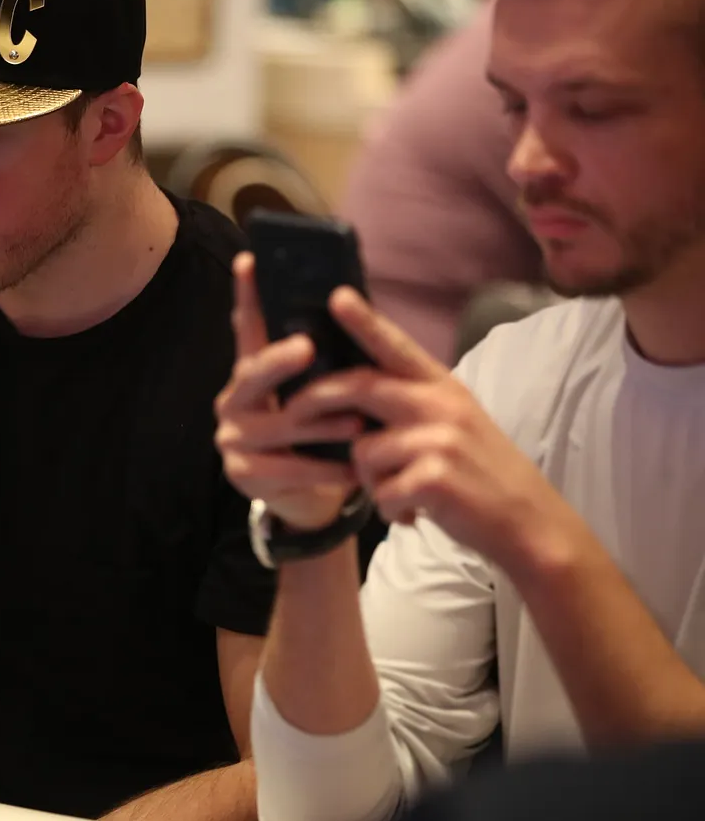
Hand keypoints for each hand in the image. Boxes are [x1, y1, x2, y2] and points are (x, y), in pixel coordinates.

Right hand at [215, 253, 362, 529]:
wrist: (307, 496)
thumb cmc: (320, 434)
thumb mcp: (320, 395)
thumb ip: (323, 362)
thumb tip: (351, 308)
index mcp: (252, 372)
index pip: (248, 326)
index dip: (247, 294)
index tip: (250, 259)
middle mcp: (233, 400)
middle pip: (252, 374)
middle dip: (280, 361)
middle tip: (307, 347)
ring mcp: (233, 437)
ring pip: (279, 425)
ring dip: (321, 424)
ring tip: (357, 424)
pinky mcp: (242, 474)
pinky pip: (288, 468)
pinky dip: (325, 468)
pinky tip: (354, 468)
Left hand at [289, 285, 575, 572]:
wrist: (530, 524)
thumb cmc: (481, 475)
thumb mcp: (455, 423)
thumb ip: (411, 403)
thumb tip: (354, 389)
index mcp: (443, 388)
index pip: (396, 347)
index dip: (365, 321)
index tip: (336, 296)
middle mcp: (442, 406)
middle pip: (360, 386)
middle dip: (316, 398)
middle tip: (291, 411)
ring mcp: (440, 440)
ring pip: (363, 450)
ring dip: (369, 480)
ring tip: (399, 493)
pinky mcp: (435, 477)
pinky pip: (380, 491)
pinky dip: (389, 510)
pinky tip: (413, 514)